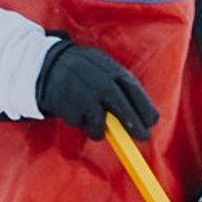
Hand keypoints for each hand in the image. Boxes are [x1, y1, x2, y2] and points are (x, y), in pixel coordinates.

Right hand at [35, 38, 158, 142]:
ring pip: (100, 122)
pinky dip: (83, 124)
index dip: (145, 109)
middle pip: (121, 107)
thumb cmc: (86, 70)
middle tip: (142, 137)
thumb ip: (123, 87)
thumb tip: (149, 117)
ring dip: (102, 130)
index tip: (152, 122)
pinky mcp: (66, 106)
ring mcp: (82, 94)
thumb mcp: (106, 69)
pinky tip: (78, 112)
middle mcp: (97, 82)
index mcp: (110, 70)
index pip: (133, 90)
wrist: (49, 64)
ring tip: (97, 126)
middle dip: (133, 125)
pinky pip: (81, 124)